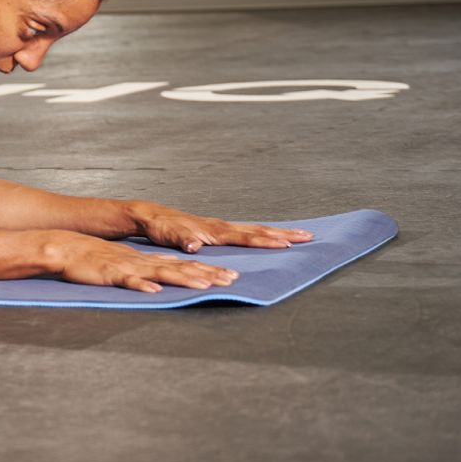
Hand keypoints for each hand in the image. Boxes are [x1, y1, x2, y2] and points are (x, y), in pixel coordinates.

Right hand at [33, 230, 239, 293]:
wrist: (68, 249)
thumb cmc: (99, 259)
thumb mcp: (131, 261)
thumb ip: (153, 265)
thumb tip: (176, 267)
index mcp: (150, 261)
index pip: (185, 265)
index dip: (209, 270)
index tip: (232, 276)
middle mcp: (145, 263)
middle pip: (181, 268)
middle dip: (208, 274)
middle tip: (232, 279)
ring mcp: (129, 267)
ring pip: (161, 273)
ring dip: (183, 278)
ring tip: (204, 284)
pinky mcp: (111, 274)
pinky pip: (128, 281)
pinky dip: (141, 285)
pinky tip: (153, 290)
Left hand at [130, 203, 311, 253]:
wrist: (152, 215)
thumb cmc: (160, 227)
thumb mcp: (168, 235)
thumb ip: (182, 239)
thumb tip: (195, 246)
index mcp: (214, 230)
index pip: (245, 236)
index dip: (265, 241)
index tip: (286, 243)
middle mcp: (221, 227)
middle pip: (258, 230)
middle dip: (283, 234)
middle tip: (309, 236)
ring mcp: (221, 227)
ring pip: (256, 229)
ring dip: (278, 233)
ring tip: (300, 235)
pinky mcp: (219, 230)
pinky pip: (248, 232)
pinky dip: (264, 234)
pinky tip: (273, 238)